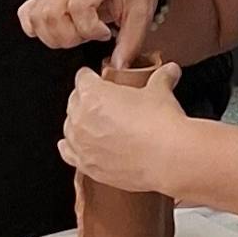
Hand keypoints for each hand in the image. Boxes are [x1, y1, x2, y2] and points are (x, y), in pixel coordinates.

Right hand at [18, 0, 163, 67]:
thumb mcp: (143, 13)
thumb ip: (131, 42)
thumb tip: (117, 67)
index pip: (77, 7)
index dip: (89, 29)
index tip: (106, 34)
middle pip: (51, 14)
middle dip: (70, 37)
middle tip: (90, 37)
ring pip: (37, 16)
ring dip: (54, 36)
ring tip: (77, 34)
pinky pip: (28, 11)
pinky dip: (36, 27)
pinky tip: (59, 31)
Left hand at [59, 63, 187, 192]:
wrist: (168, 158)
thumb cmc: (160, 124)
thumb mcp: (160, 91)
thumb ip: (161, 78)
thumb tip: (169, 71)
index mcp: (93, 93)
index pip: (83, 78)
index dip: (92, 77)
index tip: (97, 80)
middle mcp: (80, 117)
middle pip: (74, 101)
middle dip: (86, 99)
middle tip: (104, 102)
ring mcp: (81, 143)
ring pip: (69, 127)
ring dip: (79, 123)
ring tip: (95, 124)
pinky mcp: (87, 165)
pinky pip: (68, 153)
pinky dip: (70, 148)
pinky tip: (74, 147)